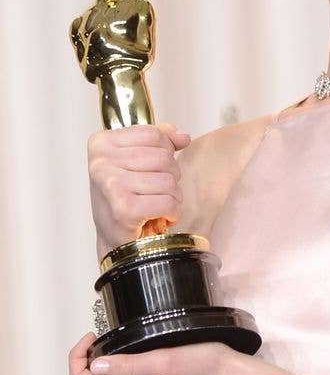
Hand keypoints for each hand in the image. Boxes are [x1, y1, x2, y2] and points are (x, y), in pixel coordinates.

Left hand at [68, 332, 247, 374]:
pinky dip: (107, 374)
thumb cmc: (201, 363)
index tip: (94, 335)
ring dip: (93, 369)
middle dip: (80, 364)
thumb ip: (129, 365)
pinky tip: (123, 356)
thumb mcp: (165, 359)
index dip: (77, 357)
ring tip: (108, 344)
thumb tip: (96, 366)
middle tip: (96, 339)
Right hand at [87, 122, 190, 255]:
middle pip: (163, 157)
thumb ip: (159, 142)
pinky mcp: (124, 209)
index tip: (151, 170)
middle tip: (154, 192)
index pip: (153, 134)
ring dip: (171, 196)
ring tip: (155, 204)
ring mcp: (111, 185)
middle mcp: (102, 162)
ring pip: (169, 180)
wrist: (115, 240)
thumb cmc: (123, 200)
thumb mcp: (136, 161)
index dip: (164, 152)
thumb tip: (182, 137)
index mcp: (102, 144)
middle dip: (169, 176)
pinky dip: (171, 212)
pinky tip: (159, 217)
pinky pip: (168, 201)